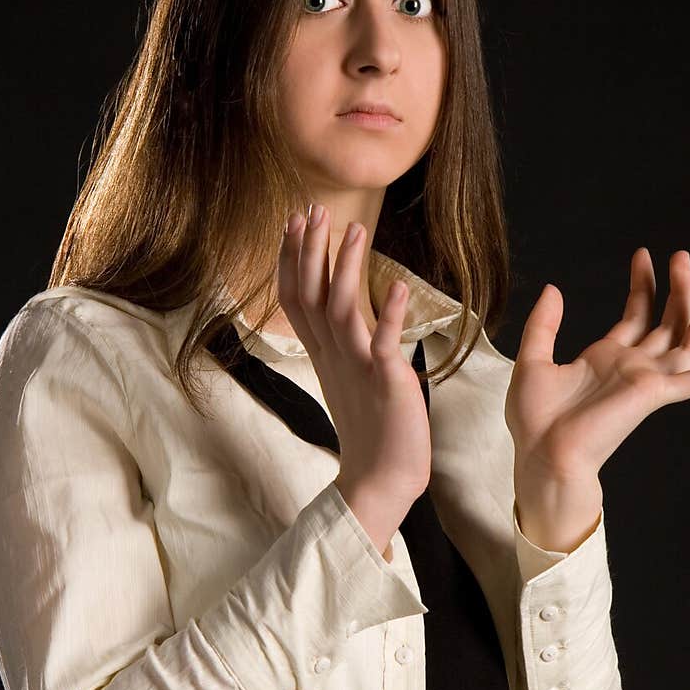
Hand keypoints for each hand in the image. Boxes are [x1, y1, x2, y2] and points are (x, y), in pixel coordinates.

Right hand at [278, 203, 431, 509]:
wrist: (380, 480)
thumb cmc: (370, 430)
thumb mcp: (347, 378)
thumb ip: (340, 344)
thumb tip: (338, 314)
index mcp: (323, 355)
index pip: (297, 297)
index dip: (292, 258)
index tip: (292, 221)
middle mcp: (333, 356)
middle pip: (310, 295)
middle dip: (309, 250)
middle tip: (310, 209)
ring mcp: (357, 368)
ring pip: (340, 309)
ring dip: (345, 268)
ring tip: (354, 230)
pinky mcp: (385, 382)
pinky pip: (383, 344)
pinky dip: (389, 315)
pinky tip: (398, 287)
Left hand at [505, 248, 689, 481]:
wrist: (543, 454)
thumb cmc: (534, 419)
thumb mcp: (532, 360)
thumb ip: (544, 324)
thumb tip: (553, 289)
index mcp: (606, 358)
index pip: (637, 313)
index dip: (644, 284)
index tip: (644, 255)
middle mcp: (633, 367)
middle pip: (668, 321)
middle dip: (678, 288)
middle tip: (682, 257)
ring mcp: (648, 380)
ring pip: (689, 340)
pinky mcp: (657, 395)